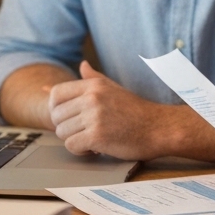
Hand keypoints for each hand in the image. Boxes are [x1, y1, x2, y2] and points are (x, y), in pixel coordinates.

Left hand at [47, 61, 170, 160]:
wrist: (158, 128)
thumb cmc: (136, 110)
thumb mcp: (113, 87)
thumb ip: (92, 77)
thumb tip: (80, 64)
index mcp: (94, 85)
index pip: (56, 94)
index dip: (57, 109)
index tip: (69, 117)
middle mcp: (92, 97)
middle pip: (56, 116)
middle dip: (67, 127)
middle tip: (85, 130)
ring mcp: (94, 116)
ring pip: (62, 132)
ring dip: (74, 139)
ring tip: (92, 138)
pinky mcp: (97, 135)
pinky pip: (71, 145)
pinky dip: (80, 150)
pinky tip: (95, 147)